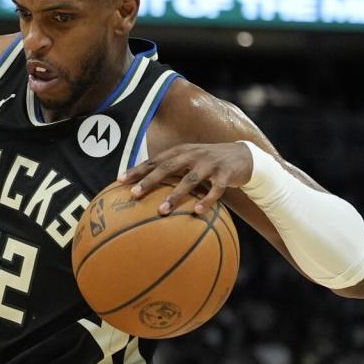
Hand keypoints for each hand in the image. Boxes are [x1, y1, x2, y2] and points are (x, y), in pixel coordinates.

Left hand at [118, 142, 252, 214]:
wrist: (244, 156)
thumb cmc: (208, 163)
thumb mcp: (189, 161)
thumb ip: (170, 171)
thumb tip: (144, 187)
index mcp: (181, 152)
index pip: (154, 160)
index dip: (137, 169)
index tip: (119, 180)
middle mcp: (193, 155)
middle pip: (167, 167)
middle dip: (149, 180)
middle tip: (134, 194)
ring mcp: (210, 164)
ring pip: (190, 180)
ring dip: (175, 196)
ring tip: (161, 210)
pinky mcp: (226, 174)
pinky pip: (215, 189)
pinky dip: (206, 201)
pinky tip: (197, 212)